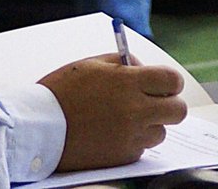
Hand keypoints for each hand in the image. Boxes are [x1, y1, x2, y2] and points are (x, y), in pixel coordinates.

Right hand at [38, 54, 186, 171]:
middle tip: (153, 102)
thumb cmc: (60, 93)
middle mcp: (135, 110)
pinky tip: (110, 133)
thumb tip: (142, 68)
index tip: (162, 84)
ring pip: (161, 132)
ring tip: (123, 119)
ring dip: (149, 125)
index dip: (169, 82)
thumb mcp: (90, 65)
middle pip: (177, 110)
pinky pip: (142, 148)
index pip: (172, 80)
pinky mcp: (124, 156)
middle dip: (169, 105)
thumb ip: (122, 62)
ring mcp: (131, 136)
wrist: (40, 127)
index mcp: (127, 82)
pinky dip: (132, 140)